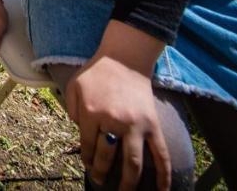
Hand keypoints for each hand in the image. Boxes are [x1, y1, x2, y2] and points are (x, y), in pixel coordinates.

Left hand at [64, 54, 170, 190]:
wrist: (125, 58)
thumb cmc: (97, 72)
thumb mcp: (74, 86)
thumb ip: (71, 110)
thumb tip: (79, 134)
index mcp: (91, 113)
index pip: (86, 146)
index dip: (86, 159)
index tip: (87, 166)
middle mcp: (113, 122)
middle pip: (106, 157)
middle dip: (100, 173)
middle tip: (98, 181)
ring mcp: (136, 126)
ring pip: (133, 163)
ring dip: (128, 183)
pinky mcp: (153, 126)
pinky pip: (161, 154)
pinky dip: (164, 174)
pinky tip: (163, 190)